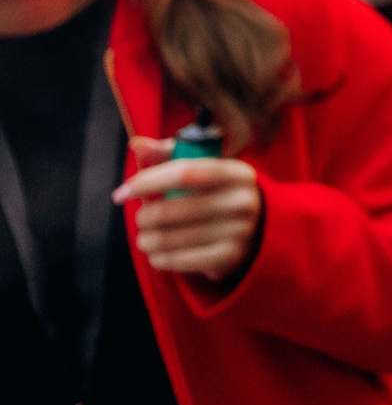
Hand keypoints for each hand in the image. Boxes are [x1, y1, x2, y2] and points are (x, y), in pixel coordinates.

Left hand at [115, 138, 263, 285]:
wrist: (257, 229)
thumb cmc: (217, 193)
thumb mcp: (202, 170)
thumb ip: (168, 155)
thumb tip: (137, 144)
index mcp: (237, 172)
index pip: (185, 172)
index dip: (148, 181)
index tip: (121, 193)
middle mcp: (243, 200)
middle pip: (172, 209)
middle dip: (144, 216)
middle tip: (140, 219)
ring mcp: (239, 231)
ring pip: (171, 238)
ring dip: (147, 240)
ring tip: (145, 238)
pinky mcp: (230, 257)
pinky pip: (178, 260)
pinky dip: (159, 258)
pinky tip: (157, 253)